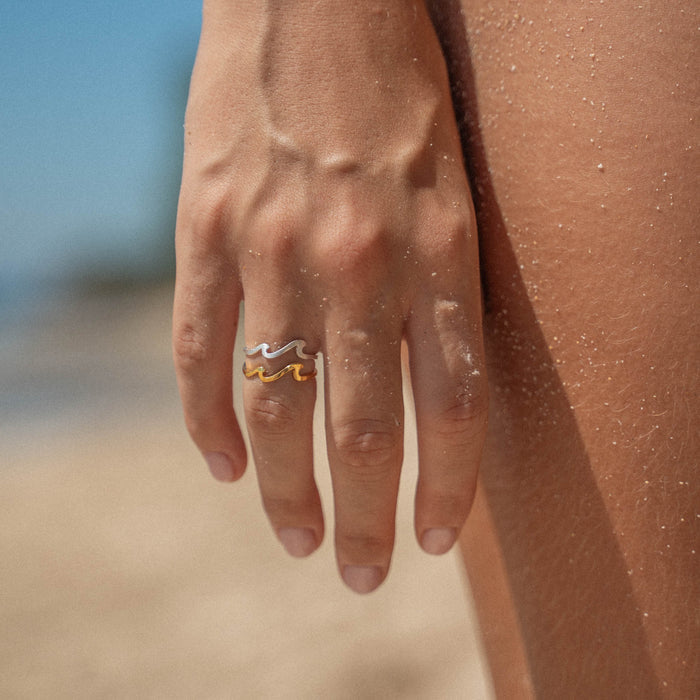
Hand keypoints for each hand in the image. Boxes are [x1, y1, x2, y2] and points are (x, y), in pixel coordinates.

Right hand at [172, 0, 486, 593]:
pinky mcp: (204, 226)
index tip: (434, 540)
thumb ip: (442, 288)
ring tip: (298, 540)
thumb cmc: (397, 94)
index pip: (454, 405)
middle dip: (364, 519)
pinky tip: (225, 469)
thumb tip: (431, 394)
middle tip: (361, 573)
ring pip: (277, 407)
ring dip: (287, 492)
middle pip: (364, 429)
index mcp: (439, 246)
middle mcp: (359, 257)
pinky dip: (207, 425)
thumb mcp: (454, 184)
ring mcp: (273, 243)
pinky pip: (200, 350)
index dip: (447, 488)